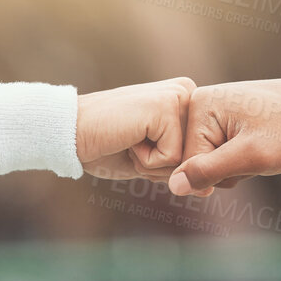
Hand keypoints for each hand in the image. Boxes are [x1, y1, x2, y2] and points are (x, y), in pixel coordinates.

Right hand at [75, 77, 195, 180]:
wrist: (70, 132)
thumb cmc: (107, 147)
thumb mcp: (151, 162)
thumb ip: (181, 171)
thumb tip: (210, 189)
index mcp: (185, 100)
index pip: (199, 153)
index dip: (167, 164)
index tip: (138, 144)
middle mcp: (186, 92)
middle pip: (195, 156)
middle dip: (162, 165)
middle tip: (132, 144)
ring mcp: (177, 96)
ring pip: (186, 159)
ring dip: (154, 163)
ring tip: (130, 141)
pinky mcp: (166, 107)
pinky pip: (171, 159)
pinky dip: (146, 160)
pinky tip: (128, 138)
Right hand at [167, 78, 280, 196]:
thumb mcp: (251, 156)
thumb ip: (209, 171)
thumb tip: (173, 186)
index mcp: (199, 106)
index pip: (187, 163)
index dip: (220, 173)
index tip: (249, 155)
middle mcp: (201, 105)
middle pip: (197, 164)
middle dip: (228, 170)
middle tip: (258, 152)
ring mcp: (215, 112)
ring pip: (213, 164)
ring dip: (238, 167)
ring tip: (263, 147)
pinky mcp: (228, 121)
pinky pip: (225, 156)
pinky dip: (244, 161)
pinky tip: (263, 146)